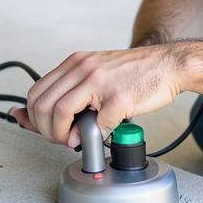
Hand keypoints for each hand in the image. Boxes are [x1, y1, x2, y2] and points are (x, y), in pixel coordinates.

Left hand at [9, 46, 183, 147]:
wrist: (167, 65)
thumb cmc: (132, 73)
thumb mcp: (93, 73)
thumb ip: (68, 91)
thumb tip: (35, 116)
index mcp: (75, 62)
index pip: (36, 92)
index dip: (34, 118)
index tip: (44, 129)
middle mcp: (83, 68)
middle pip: (42, 104)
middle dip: (46, 130)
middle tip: (61, 138)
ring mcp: (100, 82)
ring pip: (59, 112)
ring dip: (62, 135)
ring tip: (75, 139)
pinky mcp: (118, 98)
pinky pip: (96, 123)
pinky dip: (93, 136)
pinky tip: (99, 135)